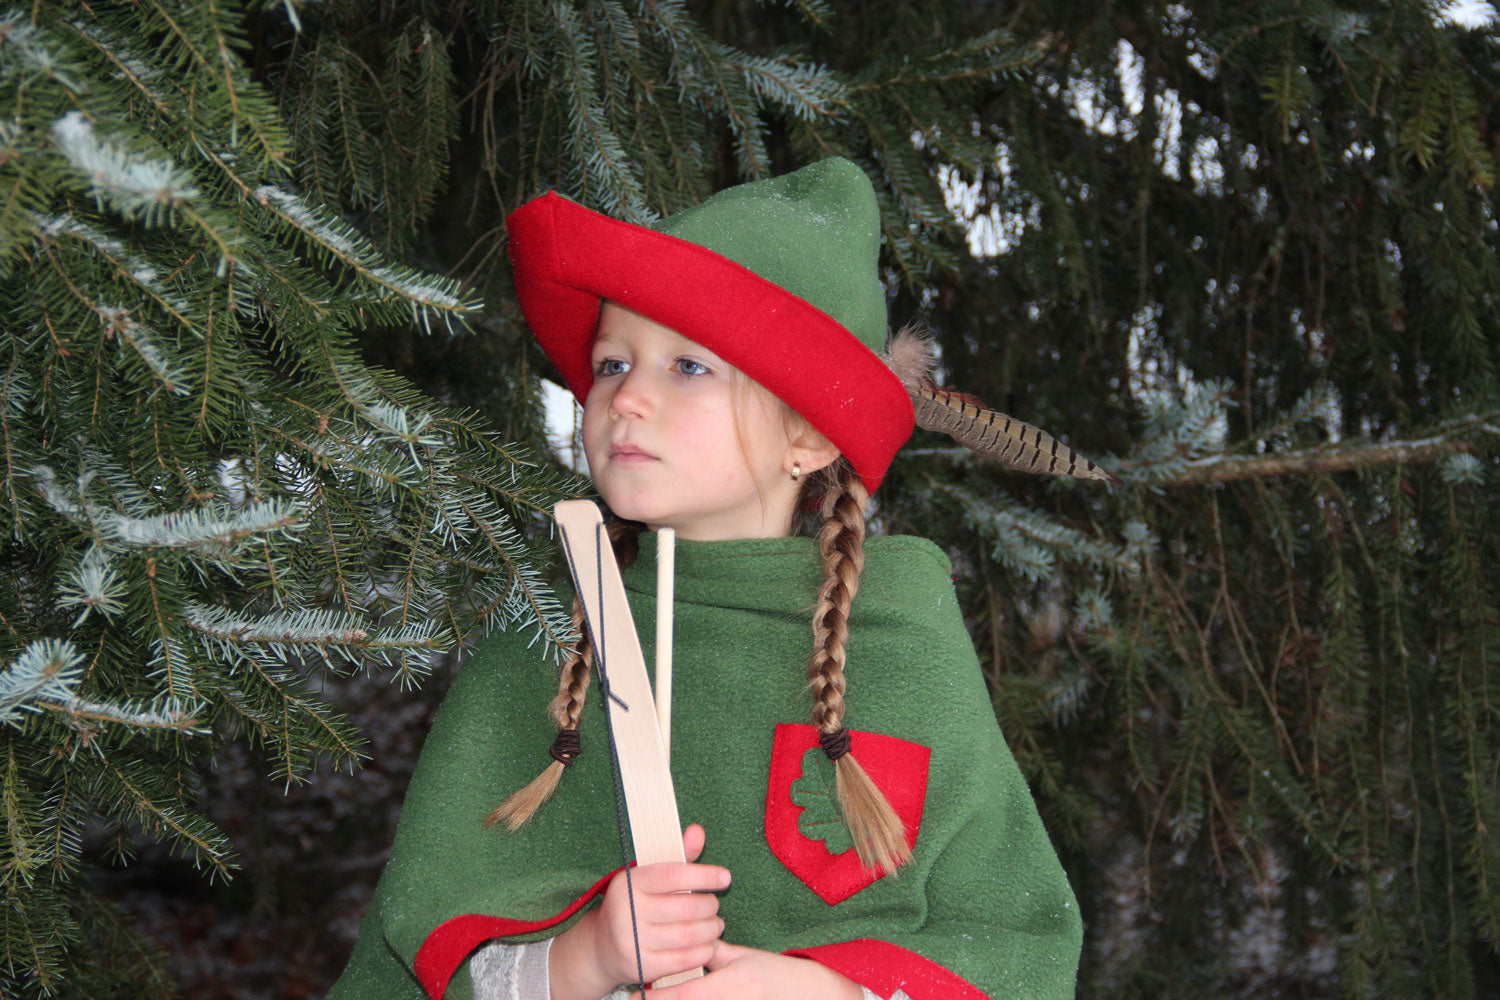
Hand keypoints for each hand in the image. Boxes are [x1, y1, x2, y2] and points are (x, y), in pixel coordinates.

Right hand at [549, 824, 727, 999]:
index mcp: (628, 883)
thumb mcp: (648, 878)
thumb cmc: (634, 905)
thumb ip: (677, 857)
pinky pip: (683, 960)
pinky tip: (708, 945)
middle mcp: (627, 911)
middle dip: (710, 906)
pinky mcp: (640, 966)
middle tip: (715, 906)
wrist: (600, 947)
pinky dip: (703, 952)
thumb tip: (698, 831)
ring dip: (711, 930)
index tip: (725, 877)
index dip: (703, 875)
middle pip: (685, 906)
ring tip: (716, 925)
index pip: (673, 874)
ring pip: (688, 935)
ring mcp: (632, 941)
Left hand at [628, 942, 863, 999]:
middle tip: (639, 998)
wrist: (807, 994)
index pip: (682, 995)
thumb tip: (686, 945)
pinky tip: (682, 999)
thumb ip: (713, 954)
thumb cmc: (776, 975)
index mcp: (728, 986)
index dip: (656, 998)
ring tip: (658, 997)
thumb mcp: (743, 959)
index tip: (633, 996)